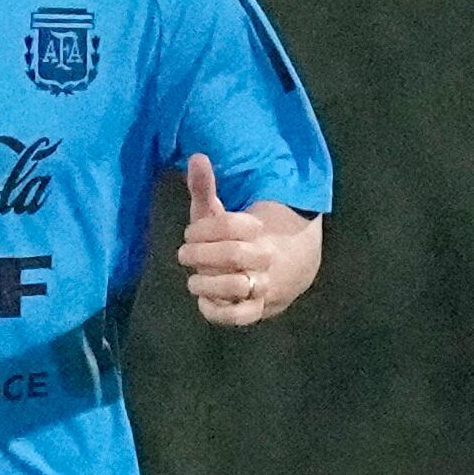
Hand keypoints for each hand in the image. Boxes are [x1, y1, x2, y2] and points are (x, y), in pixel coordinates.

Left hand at [175, 153, 322, 328]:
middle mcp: (264, 260)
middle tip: (186, 254)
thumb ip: (206, 188)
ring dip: (206, 283)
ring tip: (193, 278)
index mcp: (258, 231)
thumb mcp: (222, 213)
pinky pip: (238, 318)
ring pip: (237, 287)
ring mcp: (263, 287)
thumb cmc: (241, 238)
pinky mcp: (257, 311)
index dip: (204, 229)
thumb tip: (195, 156)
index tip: (191, 233)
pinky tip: (203, 299)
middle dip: (201, 254)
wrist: (288, 269)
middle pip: (234, 255)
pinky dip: (216, 310)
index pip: (232, 225)